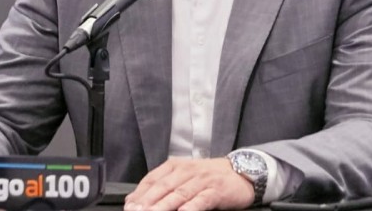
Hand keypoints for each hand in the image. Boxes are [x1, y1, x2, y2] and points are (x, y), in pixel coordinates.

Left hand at [124, 157, 254, 210]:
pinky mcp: (216, 191)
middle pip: (163, 187)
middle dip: (147, 201)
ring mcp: (202, 180)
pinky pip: (200, 200)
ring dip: (163, 206)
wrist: (241, 172)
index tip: (129, 206)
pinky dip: (190, 207)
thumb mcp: (186, 175)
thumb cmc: (210, 177)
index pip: (153, 179)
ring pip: (179, 194)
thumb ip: (165, 184)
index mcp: (176, 166)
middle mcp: (187, 171)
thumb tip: (139, 199)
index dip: (139, 193)